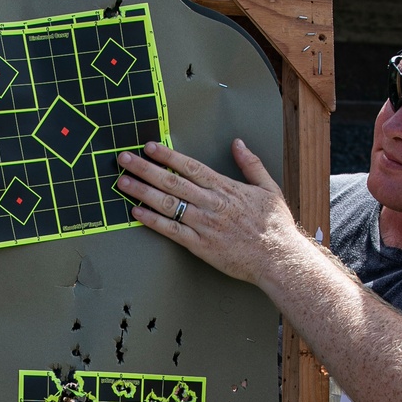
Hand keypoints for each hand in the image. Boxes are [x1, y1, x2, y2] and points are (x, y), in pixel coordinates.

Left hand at [116, 139, 294, 286]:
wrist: (278, 258)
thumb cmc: (275, 226)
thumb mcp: (269, 188)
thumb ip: (251, 164)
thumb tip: (238, 143)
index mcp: (225, 188)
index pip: (190, 166)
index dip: (167, 155)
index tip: (149, 147)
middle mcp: (211, 203)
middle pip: (172, 181)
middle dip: (145, 168)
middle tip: (124, 159)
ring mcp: (204, 224)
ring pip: (167, 203)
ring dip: (142, 191)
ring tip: (123, 182)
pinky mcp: (200, 246)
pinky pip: (171, 230)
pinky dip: (152, 221)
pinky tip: (136, 212)